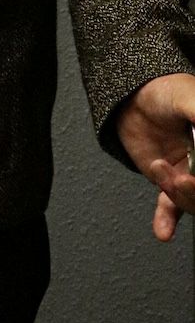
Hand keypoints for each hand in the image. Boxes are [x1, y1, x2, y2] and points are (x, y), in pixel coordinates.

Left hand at [115, 73, 194, 242]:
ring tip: (162, 171)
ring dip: (179, 195)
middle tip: (184, 179)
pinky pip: (172, 207)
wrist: (133, 98)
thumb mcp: (188, 97)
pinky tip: (163, 231)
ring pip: (194, 202)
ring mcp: (192, 174)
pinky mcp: (170, 181)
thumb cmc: (165, 91)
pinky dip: (167, 220)